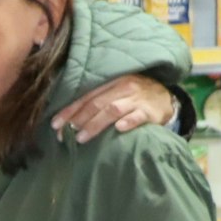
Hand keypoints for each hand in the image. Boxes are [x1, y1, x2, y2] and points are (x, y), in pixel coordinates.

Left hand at [50, 74, 176, 143]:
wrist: (166, 99)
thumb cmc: (134, 97)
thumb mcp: (116, 93)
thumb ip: (96, 101)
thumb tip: (69, 120)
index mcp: (111, 82)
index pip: (86, 97)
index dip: (69, 111)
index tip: (54, 124)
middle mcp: (124, 88)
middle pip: (96, 104)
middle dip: (77, 120)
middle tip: (64, 134)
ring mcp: (137, 99)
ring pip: (112, 110)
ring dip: (95, 124)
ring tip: (81, 138)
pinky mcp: (150, 111)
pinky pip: (137, 116)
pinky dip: (128, 122)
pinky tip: (118, 129)